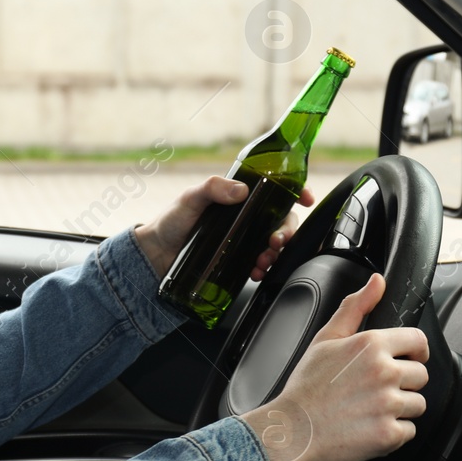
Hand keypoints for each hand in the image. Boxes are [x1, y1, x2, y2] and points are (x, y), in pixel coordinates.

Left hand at [133, 176, 317, 281]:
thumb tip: (241, 190)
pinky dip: (264, 268)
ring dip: (277, 252)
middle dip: (287, 231)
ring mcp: (243, 239)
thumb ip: (212, 188)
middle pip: (282, 220)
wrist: (155, 256)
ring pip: (275, 243)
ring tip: (263, 261)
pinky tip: (256, 272)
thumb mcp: (190, 198)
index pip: (276, 190)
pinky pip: (261, 263)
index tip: (306, 198)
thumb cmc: (170, 222)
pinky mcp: (238, 260)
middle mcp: (246, 217)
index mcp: (239, 197)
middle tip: (275, 241)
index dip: (297, 191)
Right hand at [237, 273, 429, 460]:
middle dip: (404, 382)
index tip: (408, 358)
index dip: (415, 351)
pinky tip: (370, 426)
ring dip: (400, 408)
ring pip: (418, 404)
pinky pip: (409, 430)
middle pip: (421, 375)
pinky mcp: (389, 434)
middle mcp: (384, 373)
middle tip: (376, 389)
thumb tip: (377, 283)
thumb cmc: (306, 387)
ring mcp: (388, 404)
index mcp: (371, 345)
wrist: (292, 430)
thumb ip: (355, 307)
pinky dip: (394, 432)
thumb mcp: (326, 339)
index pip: (418, 341)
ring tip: (371, 408)